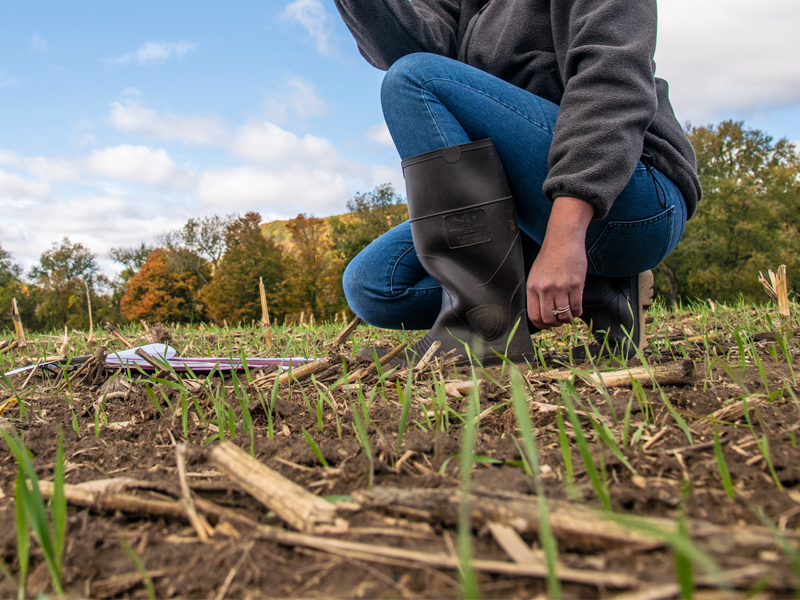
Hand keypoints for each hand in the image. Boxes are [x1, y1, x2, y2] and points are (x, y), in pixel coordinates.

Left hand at [527, 197, 593, 328]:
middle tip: (559, 320)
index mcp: (533, 287)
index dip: (541, 325)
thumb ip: (536, 293)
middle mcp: (546, 289)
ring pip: (564, 316)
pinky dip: (577, 313)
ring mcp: (561, 287)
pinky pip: (576, 307)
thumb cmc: (549, 258)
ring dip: (567, 319)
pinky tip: (576, 309)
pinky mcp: (576, 284)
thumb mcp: (536, 275)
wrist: (563, 240)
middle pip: (549, 319)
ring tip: (568, 315)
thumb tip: (541, 314)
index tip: (547, 325)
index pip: (534, 316)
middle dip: (555, 324)